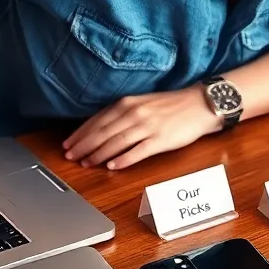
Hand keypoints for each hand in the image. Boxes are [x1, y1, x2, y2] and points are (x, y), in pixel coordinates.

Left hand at [63, 87, 221, 169]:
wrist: (200, 104)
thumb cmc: (173, 105)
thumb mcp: (144, 102)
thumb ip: (123, 113)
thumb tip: (102, 128)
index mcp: (128, 103)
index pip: (97, 120)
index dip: (80, 133)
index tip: (68, 144)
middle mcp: (134, 113)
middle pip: (102, 132)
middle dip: (83, 146)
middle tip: (69, 156)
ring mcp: (147, 127)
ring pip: (116, 142)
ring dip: (98, 154)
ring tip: (86, 163)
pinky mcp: (160, 140)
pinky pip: (137, 151)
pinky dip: (123, 159)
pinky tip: (112, 166)